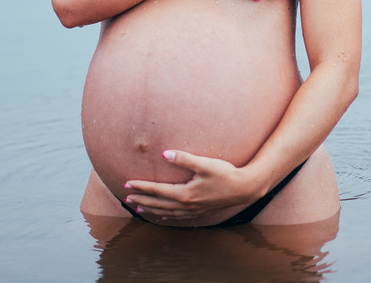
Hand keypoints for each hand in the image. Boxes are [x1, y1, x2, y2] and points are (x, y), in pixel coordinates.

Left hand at [121, 150, 256, 221]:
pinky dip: (167, 216)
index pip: (157, 190)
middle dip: (141, 200)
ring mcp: (193, 210)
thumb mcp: (205, 164)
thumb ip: (184, 158)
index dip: (141, 187)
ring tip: (138, 208)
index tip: (127, 184)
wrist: (244, 188)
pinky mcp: (200, 212)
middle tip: (125, 198)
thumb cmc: (225, 174)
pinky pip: (178, 217)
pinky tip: (162, 217)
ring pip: (166, 212)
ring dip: (151, 209)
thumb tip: (164, 154)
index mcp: (185, 194)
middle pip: (158, 203)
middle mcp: (187, 205)